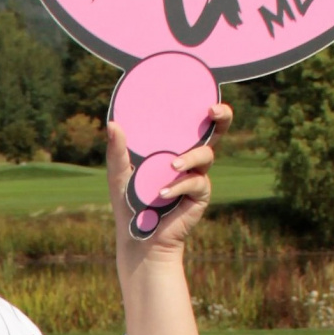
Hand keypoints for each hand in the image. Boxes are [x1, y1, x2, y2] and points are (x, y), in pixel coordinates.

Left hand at [106, 100, 232, 260]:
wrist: (139, 237)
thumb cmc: (130, 203)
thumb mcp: (119, 173)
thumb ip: (117, 151)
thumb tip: (112, 123)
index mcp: (173, 148)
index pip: (191, 123)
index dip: (201, 108)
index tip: (204, 97)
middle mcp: (190, 159)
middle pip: (215, 132)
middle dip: (221, 118)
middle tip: (213, 112)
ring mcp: (198, 176)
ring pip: (206, 155)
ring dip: (190, 158)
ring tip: (172, 166)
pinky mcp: (200, 195)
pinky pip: (196, 182)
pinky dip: (178, 186)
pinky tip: (162, 194)